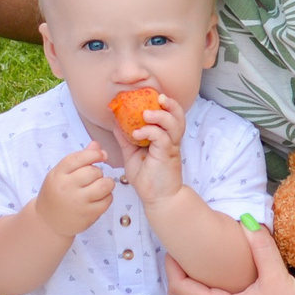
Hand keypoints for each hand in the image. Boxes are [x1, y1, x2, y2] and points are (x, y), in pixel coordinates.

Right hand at [34, 145, 115, 236]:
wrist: (47, 221)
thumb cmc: (56, 193)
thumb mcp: (60, 174)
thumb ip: (79, 159)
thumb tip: (96, 145)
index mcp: (58, 175)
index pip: (79, 158)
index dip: (94, 154)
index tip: (102, 155)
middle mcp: (67, 188)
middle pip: (93, 171)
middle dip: (98, 172)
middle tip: (93, 178)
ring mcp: (78, 203)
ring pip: (104, 185)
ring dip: (107, 183)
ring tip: (101, 186)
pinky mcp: (88, 215)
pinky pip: (107, 200)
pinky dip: (107, 197)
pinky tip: (99, 198)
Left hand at [119, 94, 185, 208]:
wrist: (158, 199)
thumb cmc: (147, 178)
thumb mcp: (131, 155)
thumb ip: (125, 139)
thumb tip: (115, 122)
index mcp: (164, 138)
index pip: (170, 115)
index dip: (165, 104)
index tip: (152, 95)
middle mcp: (170, 140)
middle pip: (178, 116)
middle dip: (171, 104)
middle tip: (159, 96)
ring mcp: (170, 148)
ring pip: (174, 124)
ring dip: (161, 115)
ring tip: (146, 113)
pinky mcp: (167, 156)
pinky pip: (162, 138)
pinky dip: (150, 131)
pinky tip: (137, 133)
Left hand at [165, 225, 294, 294]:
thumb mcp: (277, 276)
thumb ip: (261, 246)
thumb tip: (248, 220)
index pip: (180, 288)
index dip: (171, 267)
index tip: (172, 249)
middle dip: (175, 277)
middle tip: (179, 256)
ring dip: (187, 291)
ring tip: (194, 269)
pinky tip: (214, 287)